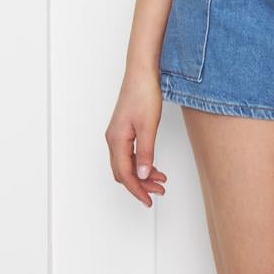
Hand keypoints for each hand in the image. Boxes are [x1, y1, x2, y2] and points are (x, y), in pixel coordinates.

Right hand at [105, 71, 167, 206]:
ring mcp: (118, 135)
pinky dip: (141, 164)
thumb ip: (145, 153)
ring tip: (160, 181)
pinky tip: (153, 167)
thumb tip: (143, 175)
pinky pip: (129, 155)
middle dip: (140, 185)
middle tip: (159, 192)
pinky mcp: (124, 130)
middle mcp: (113, 139)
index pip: (125, 174)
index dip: (137, 190)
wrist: (142, 73)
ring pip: (127, 164)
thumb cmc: (143, 94)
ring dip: (142, 175)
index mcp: (117, 140)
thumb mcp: (148, 127)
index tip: (148, 200)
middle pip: (123, 172)